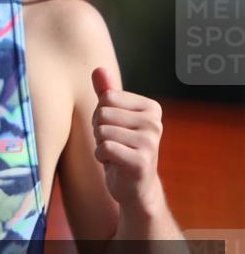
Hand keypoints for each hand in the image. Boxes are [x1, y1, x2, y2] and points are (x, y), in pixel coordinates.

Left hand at [90, 67, 164, 211]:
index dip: (100, 115)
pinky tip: (115, 164)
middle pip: (102, 113)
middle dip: (99, 130)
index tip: (114, 128)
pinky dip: (101, 157)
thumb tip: (98, 68)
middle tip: (114, 144)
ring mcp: (151, 142)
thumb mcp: (112, 117)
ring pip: (102, 131)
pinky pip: (104, 148)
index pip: (106, 98)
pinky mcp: (141, 161)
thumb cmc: (120, 146)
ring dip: (100, 145)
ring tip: (115, 154)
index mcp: (151, 108)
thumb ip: (106, 92)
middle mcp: (155, 123)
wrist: (134, 185)